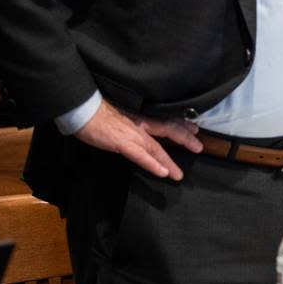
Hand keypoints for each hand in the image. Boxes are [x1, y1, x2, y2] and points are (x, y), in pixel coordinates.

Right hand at [74, 100, 202, 179]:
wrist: (83, 109)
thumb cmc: (97, 112)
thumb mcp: (121, 114)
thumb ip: (132, 122)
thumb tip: (137, 127)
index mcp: (141, 117)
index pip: (166, 119)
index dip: (181, 124)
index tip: (194, 127)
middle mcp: (141, 124)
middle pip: (169, 130)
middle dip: (185, 139)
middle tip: (199, 147)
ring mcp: (132, 134)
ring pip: (157, 148)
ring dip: (169, 162)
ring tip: (179, 175)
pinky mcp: (121, 143)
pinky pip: (140, 156)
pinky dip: (152, 164)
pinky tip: (162, 173)